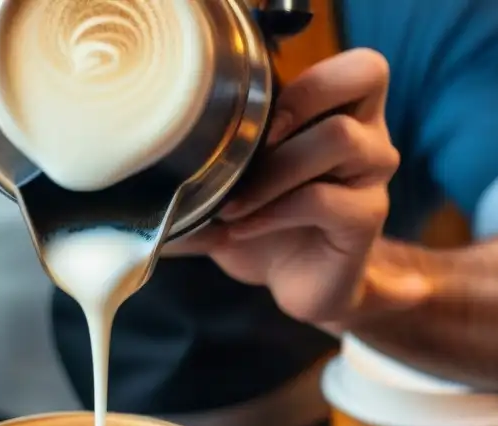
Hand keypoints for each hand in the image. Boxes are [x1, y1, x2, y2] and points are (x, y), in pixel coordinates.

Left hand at [174, 49, 399, 326]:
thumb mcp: (230, 194)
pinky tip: (241, 229)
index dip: (313, 77)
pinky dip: (272, 211)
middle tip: (260, 137)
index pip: (356, 66)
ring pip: (338, 139)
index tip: (256, 114)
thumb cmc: (270, 228)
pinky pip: (322, 199)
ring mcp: (369, 178)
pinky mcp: (363, 219)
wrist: (297, 287)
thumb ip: (195, 179)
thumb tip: (128, 187)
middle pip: (365, 75)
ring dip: (273, 169)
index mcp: (339, 116)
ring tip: (232, 205)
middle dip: (304, 97)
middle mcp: (366, 137)